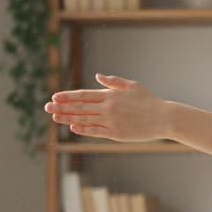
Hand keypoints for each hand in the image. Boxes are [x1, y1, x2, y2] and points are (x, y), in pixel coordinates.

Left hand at [43, 73, 168, 141]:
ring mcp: (111, 121)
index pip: (83, 95)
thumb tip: (97, 77)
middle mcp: (108, 107)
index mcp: (110, 95)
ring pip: (84, 119)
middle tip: (47, 107)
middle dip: (62, 107)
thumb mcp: (132, 86)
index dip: (68, 96)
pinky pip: (96, 131)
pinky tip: (73, 127)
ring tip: (54, 117)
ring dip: (68, 118)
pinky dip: (83, 129)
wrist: (164, 118)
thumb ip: (113, 82)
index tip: (55, 96)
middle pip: (80, 107)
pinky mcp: (116, 134)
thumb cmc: (149, 101)